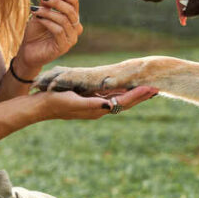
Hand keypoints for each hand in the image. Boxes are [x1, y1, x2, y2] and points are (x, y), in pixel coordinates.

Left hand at [17, 0, 82, 68]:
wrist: (28, 52)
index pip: (74, 2)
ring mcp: (71, 39)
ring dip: (48, 12)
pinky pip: (58, 31)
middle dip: (56, 2)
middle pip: (71, 10)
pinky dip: (47, 22)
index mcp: (72, 18)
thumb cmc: (35, 33)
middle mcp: (75, 28)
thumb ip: (46, 5)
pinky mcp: (64, 47)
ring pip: (64, 20)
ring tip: (35, 10)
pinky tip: (38, 19)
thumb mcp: (40, 14)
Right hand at [32, 85, 158, 120]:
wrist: (41, 106)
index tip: (151, 89)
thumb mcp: (73, 102)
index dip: (138, 96)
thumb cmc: (56, 103)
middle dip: (141, 95)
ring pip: (120, 99)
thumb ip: (92, 104)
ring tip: (147, 88)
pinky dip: (122, 91)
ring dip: (134, 94)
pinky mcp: (90, 98)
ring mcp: (95, 103)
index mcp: (98, 109)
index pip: (123, 103)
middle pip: (125, 102)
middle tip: (157, 88)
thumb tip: (109, 106)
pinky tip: (127, 88)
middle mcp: (100, 108)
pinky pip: (110, 95)